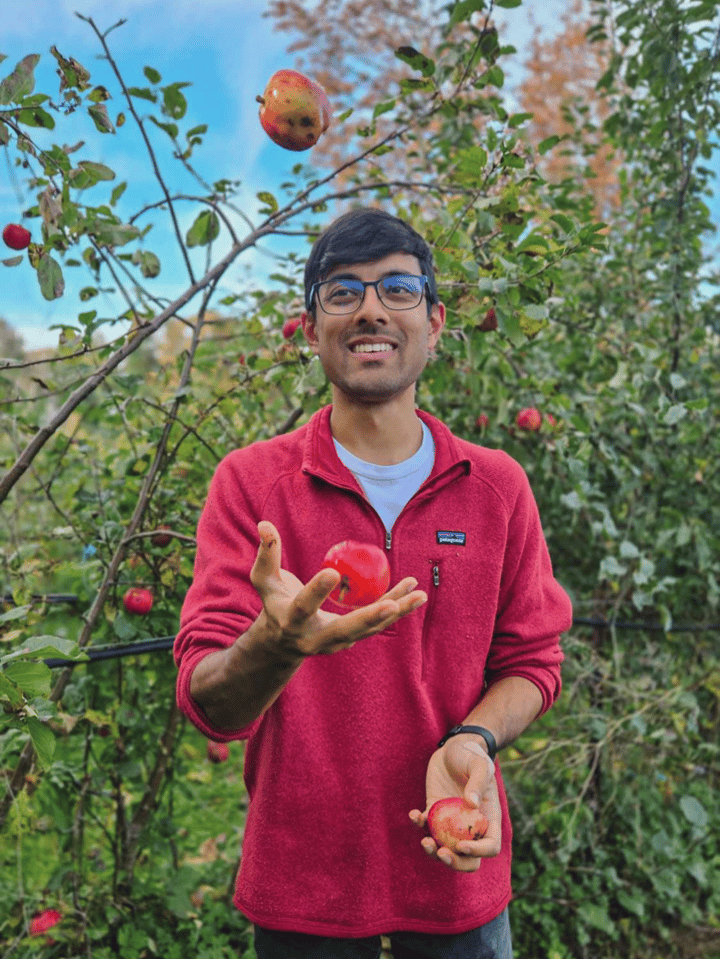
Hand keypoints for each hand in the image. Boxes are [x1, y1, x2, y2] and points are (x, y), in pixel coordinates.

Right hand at [250, 521, 426, 658]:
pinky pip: (378, 623)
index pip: (304, 606)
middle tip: (391, 605)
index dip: (317, 591)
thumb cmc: (274, 603)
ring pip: (370, 628)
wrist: (282, 643)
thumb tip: (265, 524)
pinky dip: (397, 609)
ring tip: (418, 592)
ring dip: (395, 611)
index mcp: (291, 621)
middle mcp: (315, 637)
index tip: (331, 572)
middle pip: (345, 629)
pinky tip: (414, 593)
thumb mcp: (265, 580)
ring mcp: (337, 642)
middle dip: (369, 618)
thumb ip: (267, 554)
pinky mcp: (352, 639)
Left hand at [409, 737, 501, 871]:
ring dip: (434, 852)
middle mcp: (471, 825)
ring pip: (445, 849)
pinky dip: (418, 824)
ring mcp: (452, 821)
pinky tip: (414, 813)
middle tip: (441, 853)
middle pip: (468, 859)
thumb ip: (478, 781)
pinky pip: (426, 826)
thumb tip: (472, 804)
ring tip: (425, 841)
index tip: (461, 844)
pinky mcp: (435, 812)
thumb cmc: (471, 754)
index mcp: (489, 818)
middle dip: (455, 863)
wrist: (454, 747)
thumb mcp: (479, 763)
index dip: (478, 852)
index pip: (489, 846)